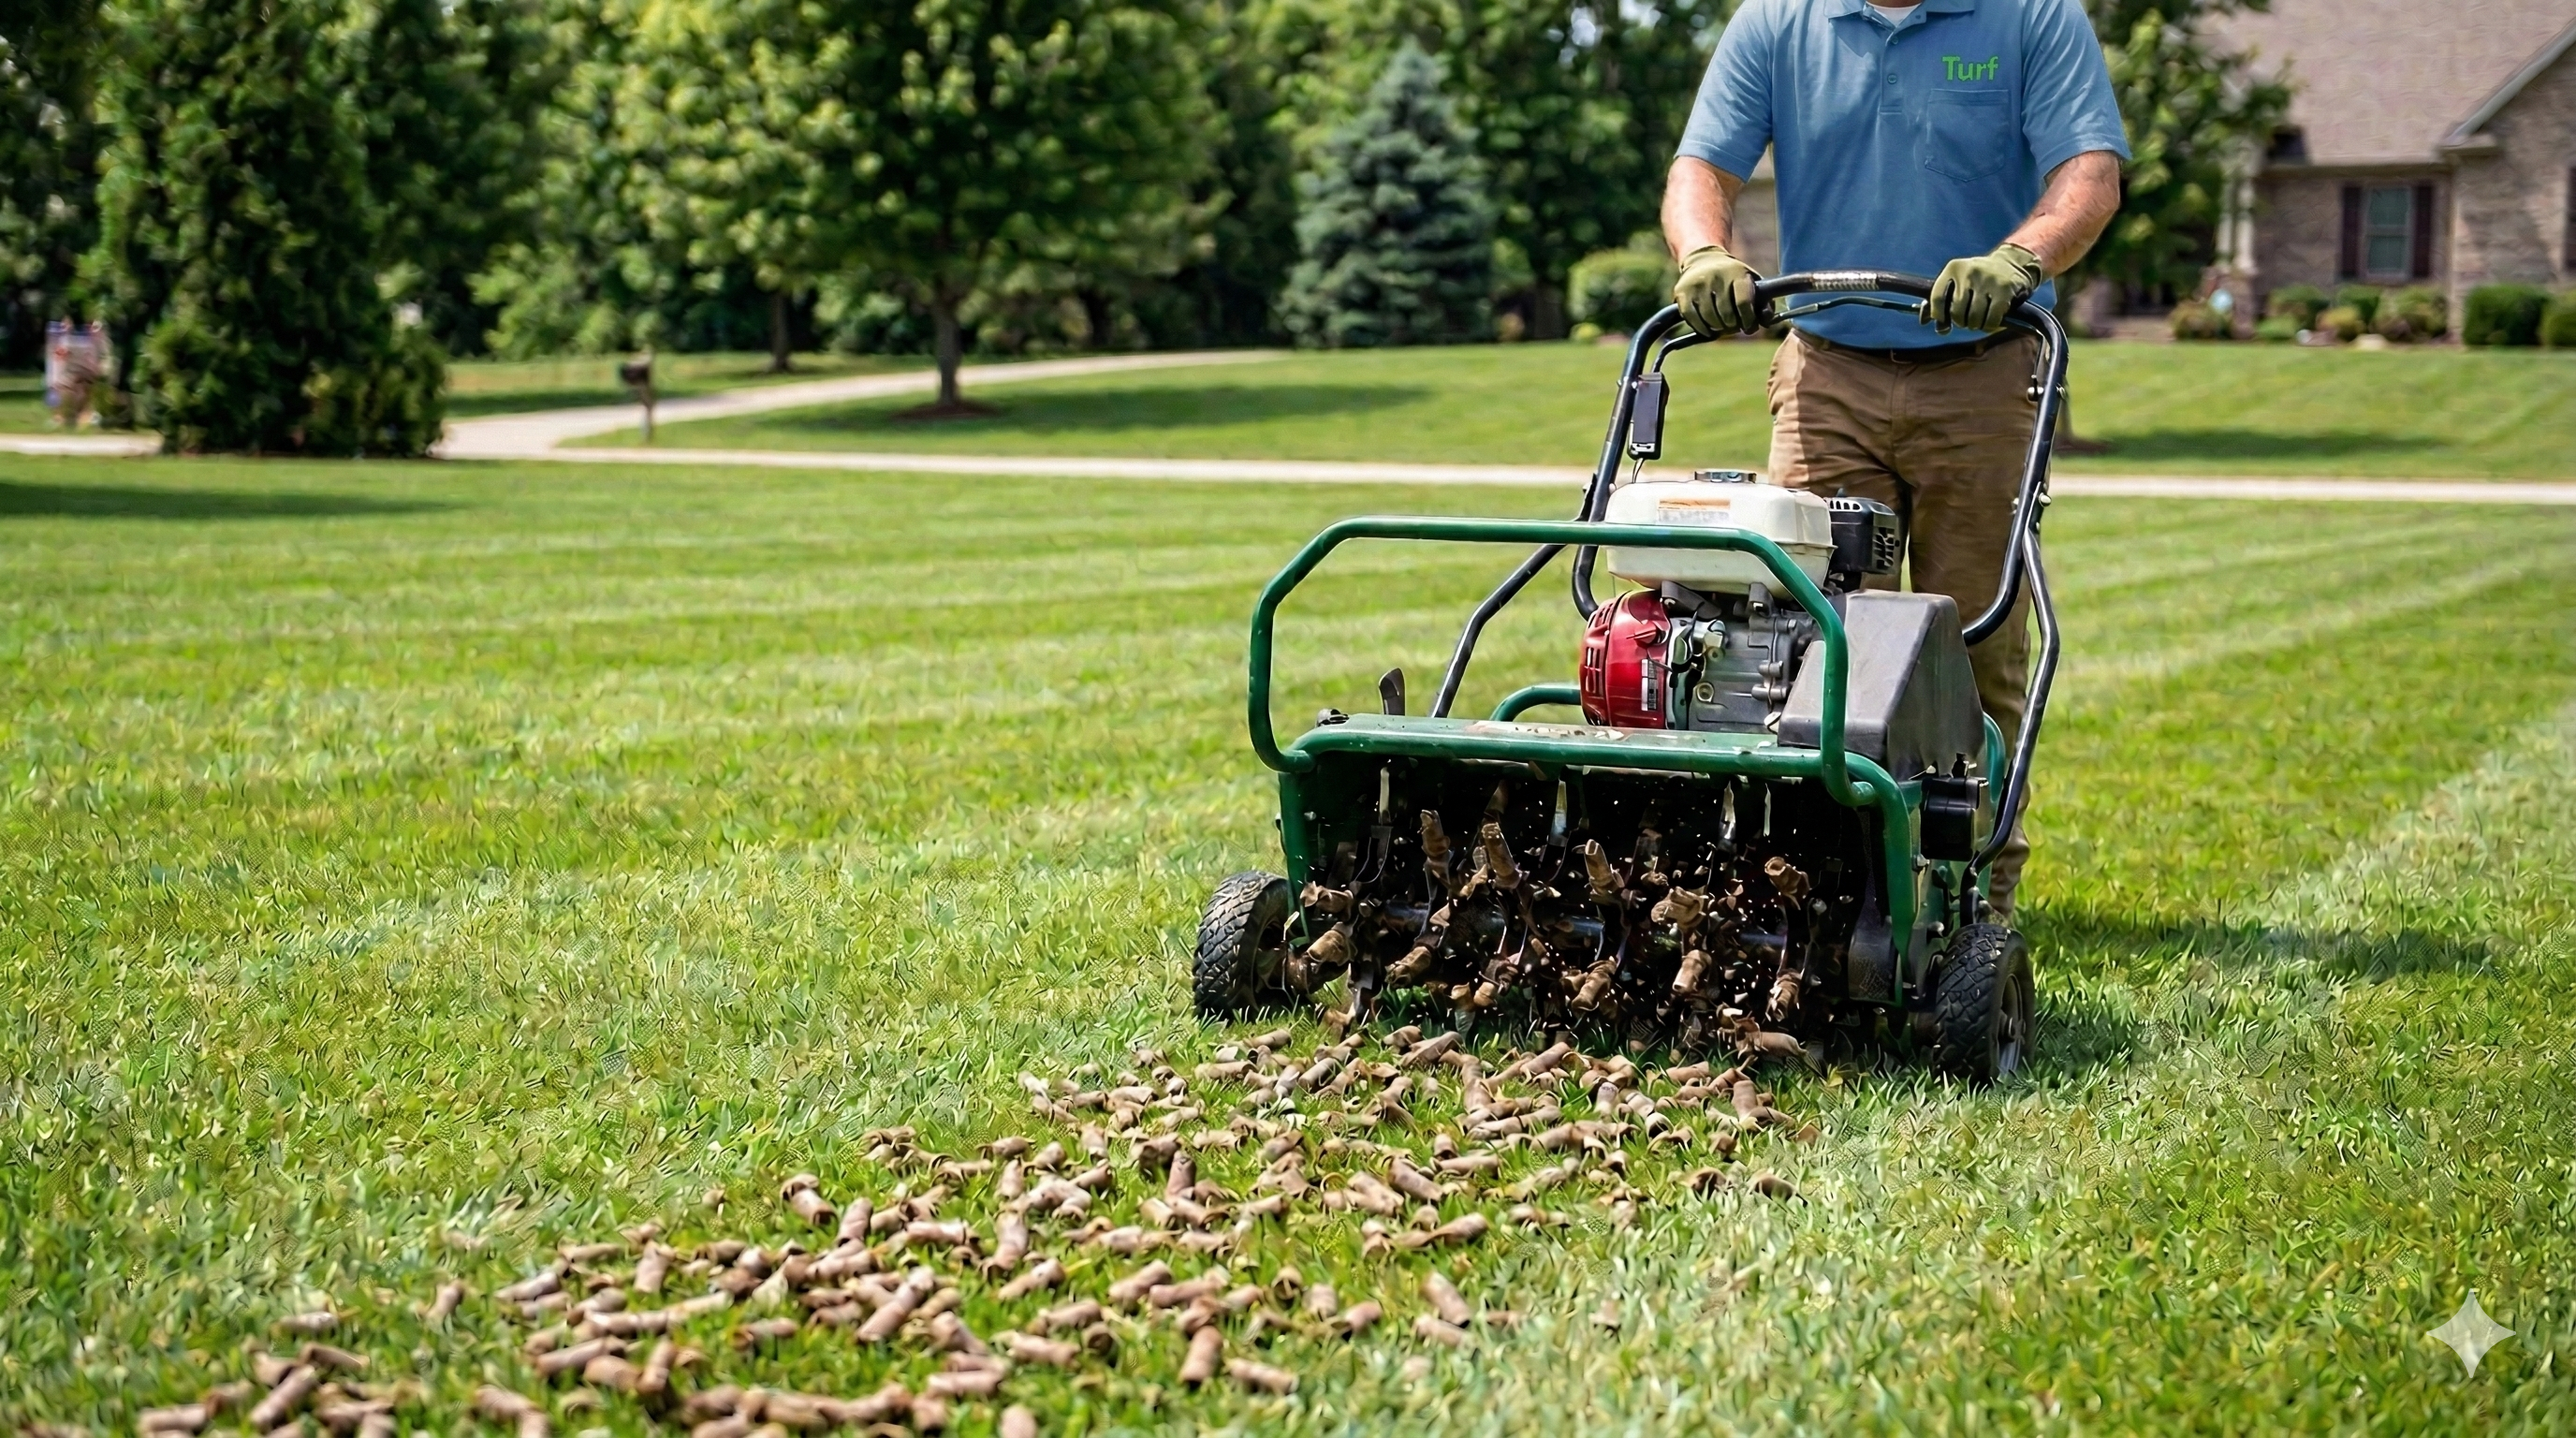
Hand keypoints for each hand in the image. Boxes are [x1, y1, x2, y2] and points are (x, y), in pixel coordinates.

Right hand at [1674, 244, 1760, 336]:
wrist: (1703, 259)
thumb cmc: (1732, 277)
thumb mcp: (1751, 282)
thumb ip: (1764, 302)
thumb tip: (1767, 322)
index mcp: (1737, 274)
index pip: (1744, 303)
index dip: (1748, 320)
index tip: (1748, 327)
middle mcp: (1716, 277)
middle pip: (1726, 314)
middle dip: (1732, 326)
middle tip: (1733, 326)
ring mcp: (1698, 284)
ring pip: (1709, 318)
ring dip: (1717, 328)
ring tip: (1721, 326)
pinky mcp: (1682, 292)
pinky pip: (1692, 318)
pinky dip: (1701, 328)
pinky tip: (1708, 329)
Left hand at [1923, 243, 2044, 333]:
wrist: (2013, 261)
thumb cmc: (1979, 278)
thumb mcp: (1959, 281)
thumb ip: (1941, 300)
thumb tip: (1924, 322)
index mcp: (1953, 268)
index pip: (1937, 298)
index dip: (1939, 315)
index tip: (1944, 321)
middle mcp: (1969, 272)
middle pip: (1956, 312)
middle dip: (1961, 322)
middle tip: (1967, 320)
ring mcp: (1987, 280)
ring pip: (1974, 318)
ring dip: (1976, 325)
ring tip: (1979, 321)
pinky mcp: (2004, 290)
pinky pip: (1992, 319)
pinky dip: (1990, 326)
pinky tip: (1991, 322)